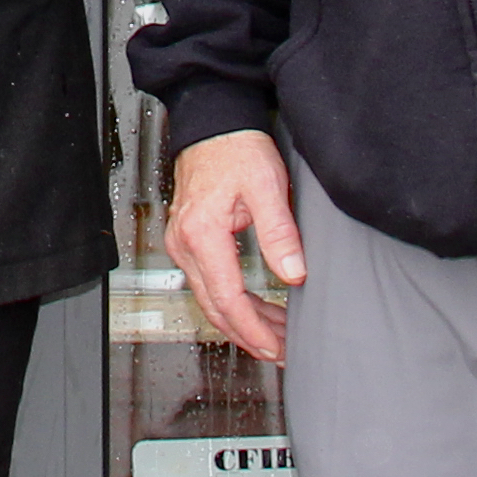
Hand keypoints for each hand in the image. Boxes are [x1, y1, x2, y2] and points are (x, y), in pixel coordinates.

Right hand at [162, 129, 303, 359]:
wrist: (214, 123)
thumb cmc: (236, 148)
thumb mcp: (267, 186)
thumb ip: (280, 232)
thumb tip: (294, 273)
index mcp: (201, 233)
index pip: (228, 297)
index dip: (254, 328)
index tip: (276, 346)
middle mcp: (184, 242)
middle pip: (214, 306)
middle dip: (249, 335)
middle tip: (280, 353)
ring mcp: (182, 243)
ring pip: (210, 298)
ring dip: (242, 322)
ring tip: (275, 336)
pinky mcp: (189, 240)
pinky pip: (207, 283)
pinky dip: (232, 303)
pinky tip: (256, 310)